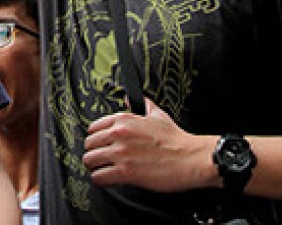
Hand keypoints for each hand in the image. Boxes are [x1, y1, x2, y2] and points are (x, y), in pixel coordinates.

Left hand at [83, 97, 218, 191]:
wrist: (192, 158)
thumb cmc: (177, 140)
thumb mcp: (158, 116)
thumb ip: (143, 106)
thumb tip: (132, 100)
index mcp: (123, 120)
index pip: (93, 128)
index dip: (96, 139)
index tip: (100, 145)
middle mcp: (118, 135)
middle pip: (89, 144)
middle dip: (94, 153)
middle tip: (101, 160)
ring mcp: (121, 153)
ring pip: (89, 160)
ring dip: (94, 167)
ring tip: (101, 170)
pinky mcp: (125, 172)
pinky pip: (99, 177)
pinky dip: (101, 180)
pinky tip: (107, 180)